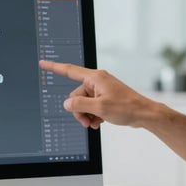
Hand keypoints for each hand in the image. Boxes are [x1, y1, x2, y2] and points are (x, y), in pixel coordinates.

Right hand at [39, 60, 155, 129]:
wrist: (143, 114)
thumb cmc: (127, 107)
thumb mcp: (100, 108)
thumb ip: (80, 105)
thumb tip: (67, 104)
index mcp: (95, 78)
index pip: (69, 71)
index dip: (54, 67)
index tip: (42, 63)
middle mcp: (97, 82)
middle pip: (76, 95)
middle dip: (78, 110)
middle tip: (86, 121)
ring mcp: (101, 90)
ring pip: (83, 103)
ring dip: (86, 114)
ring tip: (94, 123)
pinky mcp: (105, 98)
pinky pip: (91, 106)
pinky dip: (93, 115)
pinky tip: (99, 122)